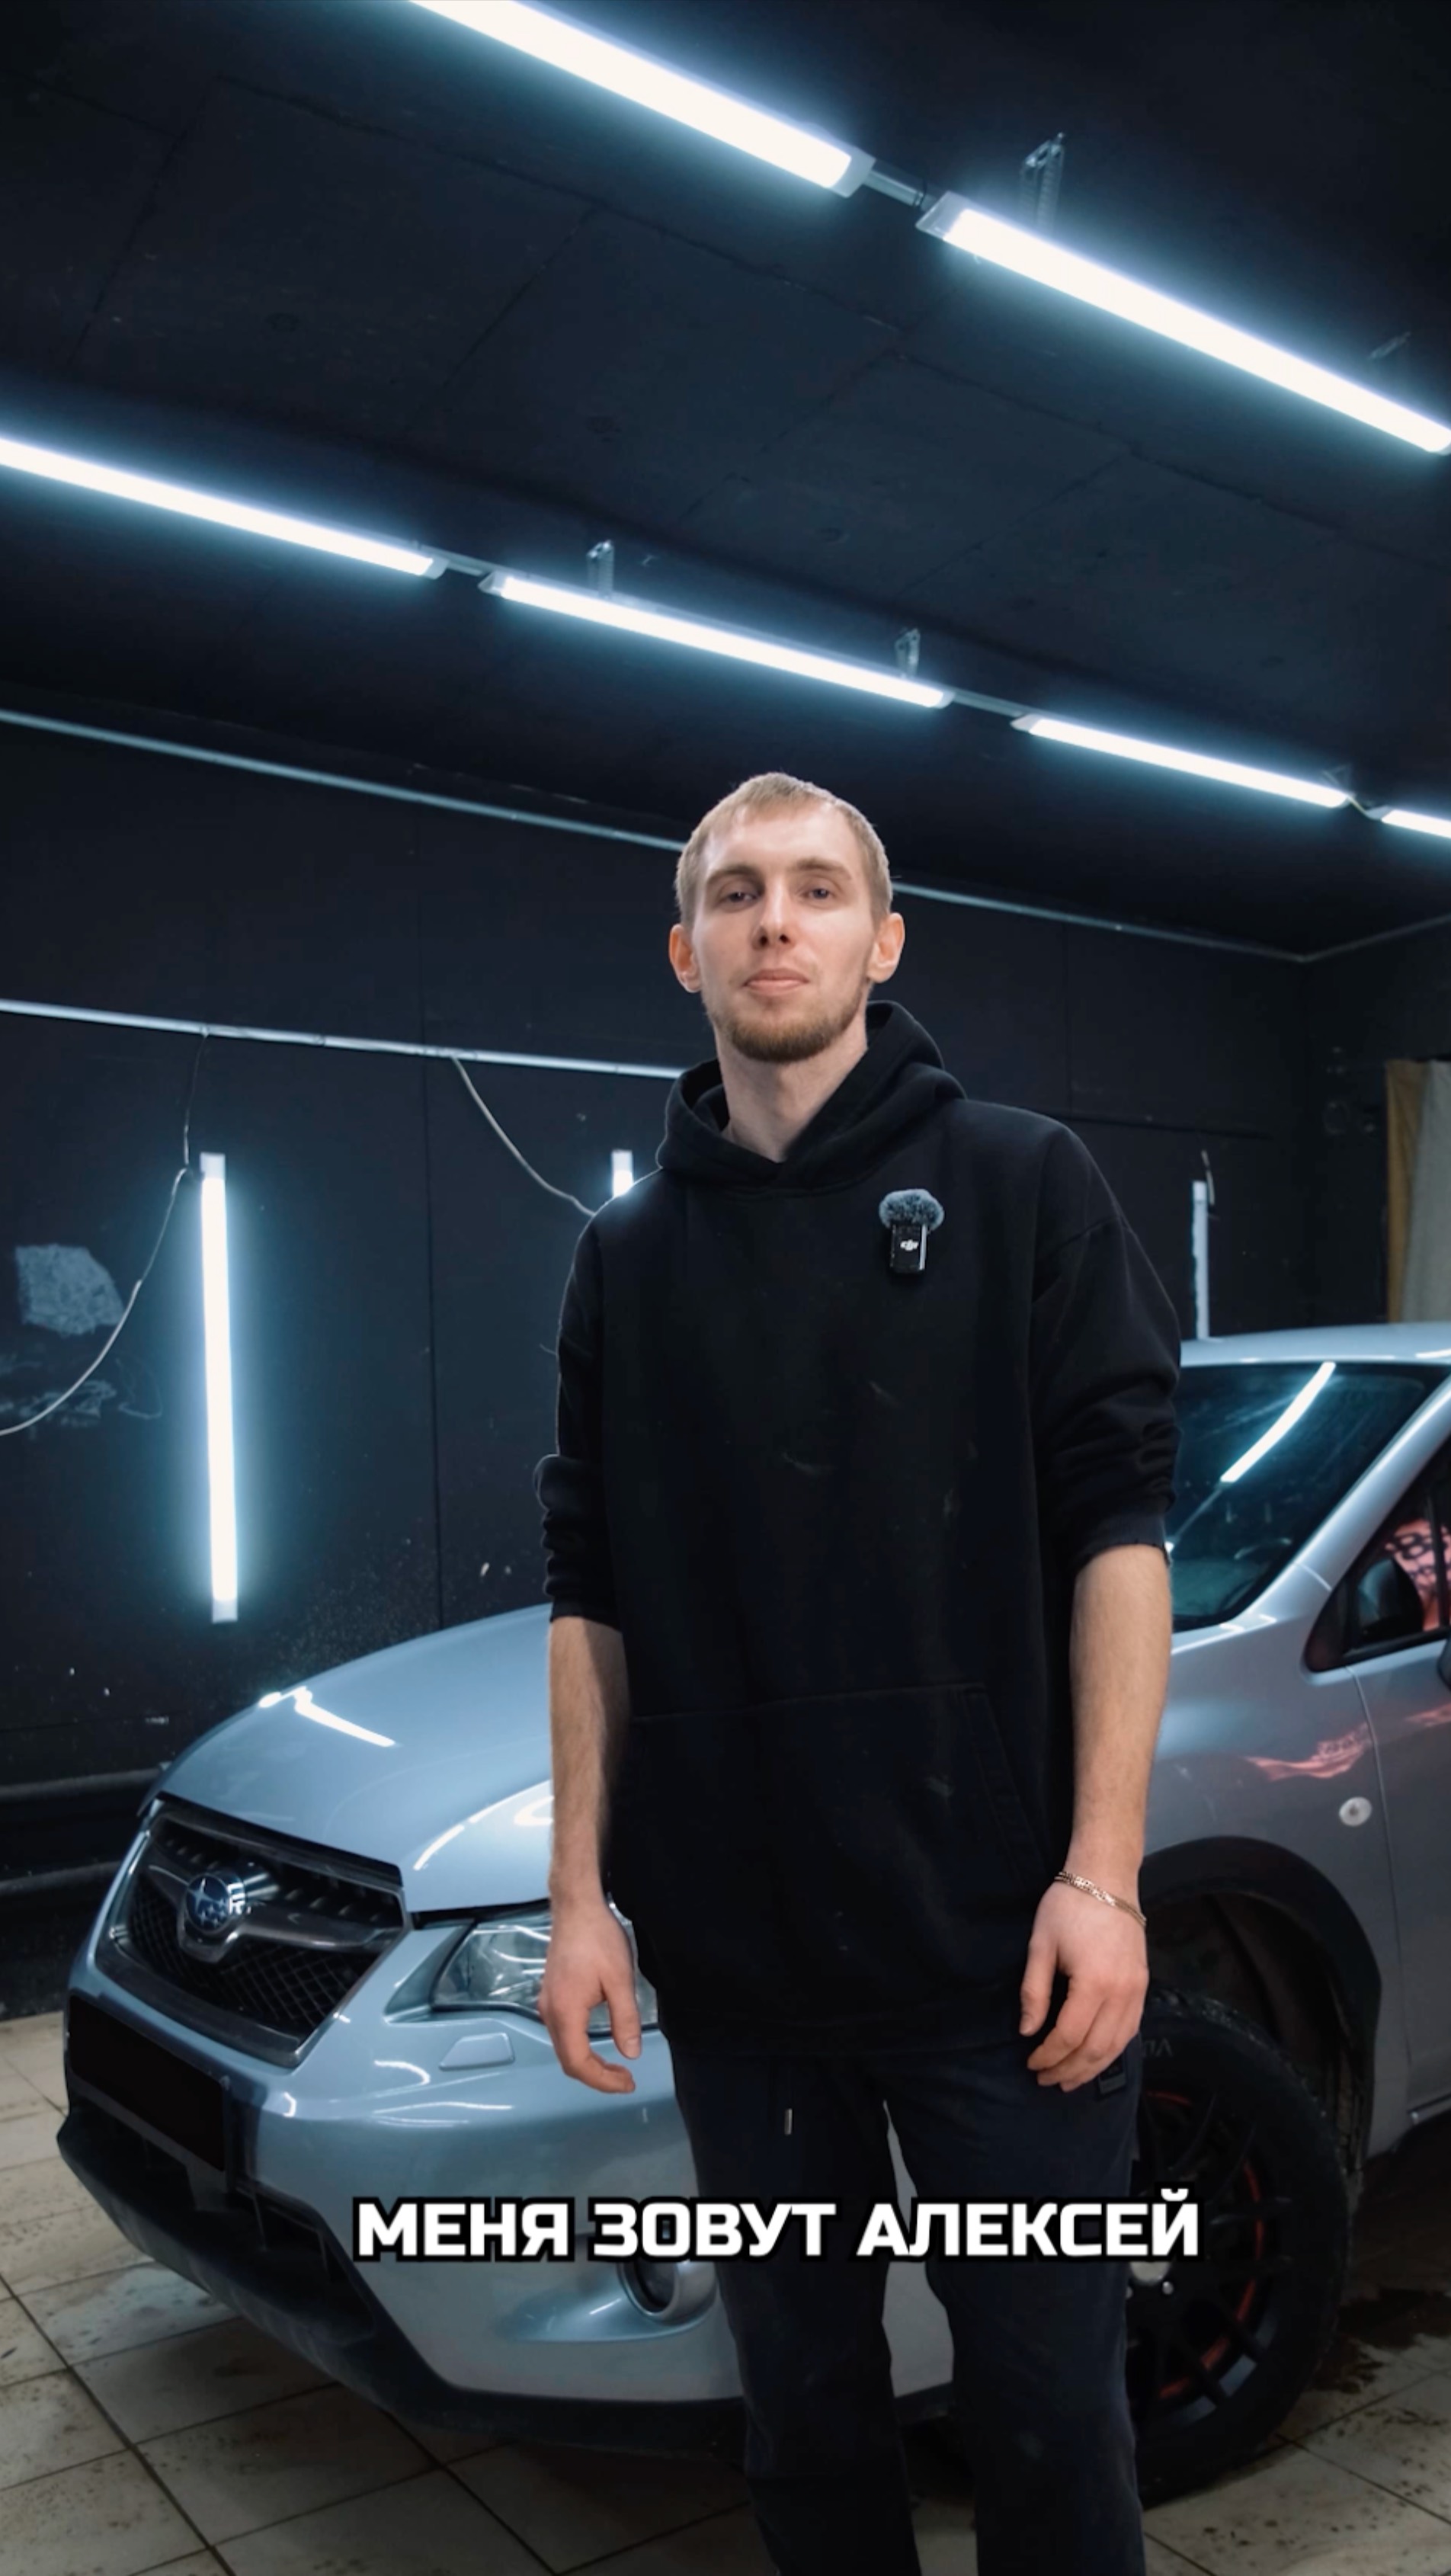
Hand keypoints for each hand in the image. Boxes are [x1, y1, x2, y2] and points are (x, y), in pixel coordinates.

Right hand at [538, 1898, 642, 2092]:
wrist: (576, 1908)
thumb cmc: (599, 1940)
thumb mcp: (620, 1980)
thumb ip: (625, 2019)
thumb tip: (630, 2053)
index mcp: (565, 2012)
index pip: (579, 2062)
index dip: (602, 2080)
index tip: (627, 2082)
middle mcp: (550, 2012)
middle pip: (568, 2060)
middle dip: (596, 2076)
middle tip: (625, 2080)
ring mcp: (547, 2003)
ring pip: (563, 2048)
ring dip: (588, 2062)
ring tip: (616, 2068)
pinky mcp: (551, 1995)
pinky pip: (562, 2033)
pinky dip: (580, 2046)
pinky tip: (598, 2043)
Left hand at [1019, 1877, 1147, 2090]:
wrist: (1107, 1878)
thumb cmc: (1067, 1907)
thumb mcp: (1040, 1945)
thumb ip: (1034, 1991)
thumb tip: (1028, 2031)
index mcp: (1094, 1983)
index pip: (1070, 2035)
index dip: (1049, 2055)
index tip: (1030, 2063)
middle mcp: (1122, 1993)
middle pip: (1096, 2048)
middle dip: (1069, 2069)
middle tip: (1045, 2080)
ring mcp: (1138, 1991)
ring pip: (1117, 2045)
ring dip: (1092, 2068)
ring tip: (1069, 2080)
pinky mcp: (1144, 1986)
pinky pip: (1130, 2030)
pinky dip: (1112, 2050)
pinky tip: (1096, 2058)